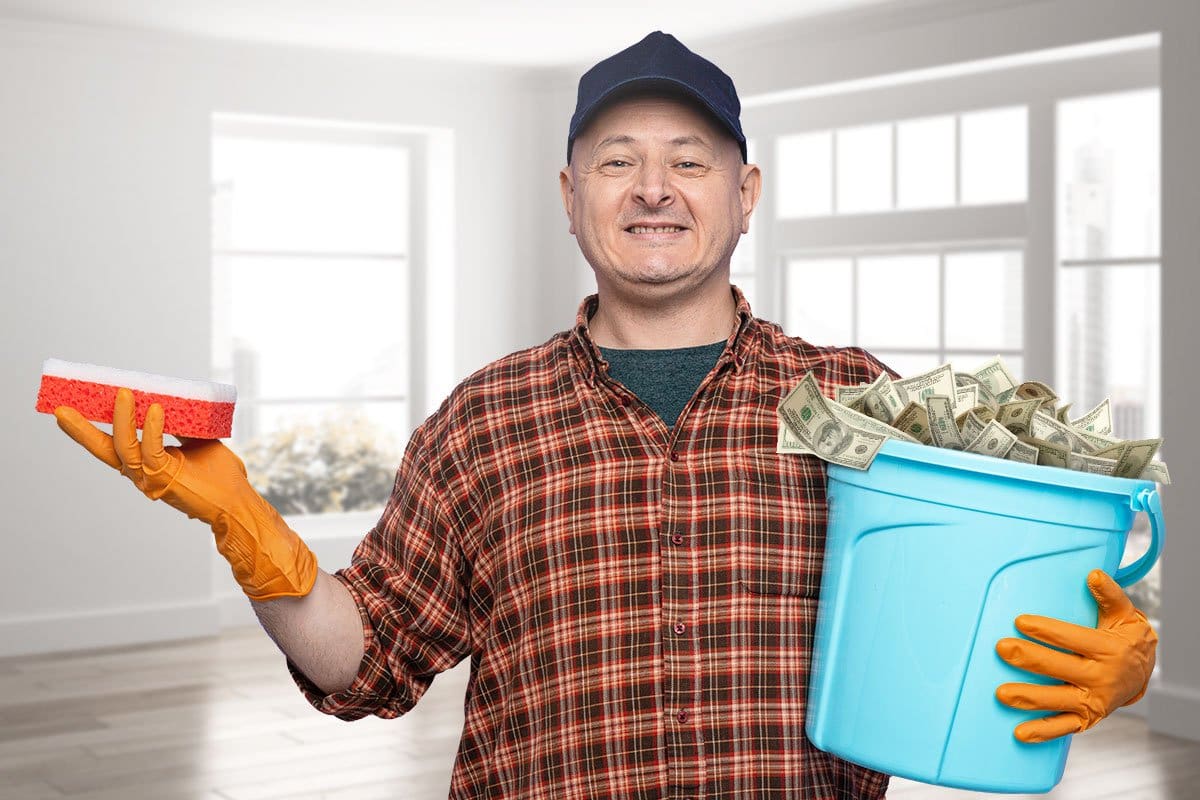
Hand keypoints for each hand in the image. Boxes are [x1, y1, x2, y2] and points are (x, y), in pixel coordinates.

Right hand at [54, 387, 317, 600]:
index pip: (113, 444)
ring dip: (122, 420)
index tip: (75, 406)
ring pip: (124, 449)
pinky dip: (154, 429)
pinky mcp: (166, 480)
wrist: (238, 502)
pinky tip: (157, 410)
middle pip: (104, 450)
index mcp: (146, 464)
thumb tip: (174, 401)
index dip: (92, 428)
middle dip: (81, 430)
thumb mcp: (198, 441)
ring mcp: (151, 479)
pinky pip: (153, 451)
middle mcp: (142, 474)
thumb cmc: (220, 475)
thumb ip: (183, 425)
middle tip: (61, 409)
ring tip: (124, 394)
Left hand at [995, 569, 1157, 742]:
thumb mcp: (1123, 614)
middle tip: (1002, 648)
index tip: (1020, 621)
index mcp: (1108, 650)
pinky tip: (1019, 732)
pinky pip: (1064, 726)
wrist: (1144, 673)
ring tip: (1002, 693)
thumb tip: (1093, 574)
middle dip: (1029, 659)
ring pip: (1058, 699)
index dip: (1046, 630)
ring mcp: (1094, 701)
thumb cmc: (1125, 637)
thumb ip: (1108, 595)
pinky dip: (1043, 731)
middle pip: (1060, 668)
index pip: (1072, 639)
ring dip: (1029, 697)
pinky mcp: (1088, 718)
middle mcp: (1101, 677)